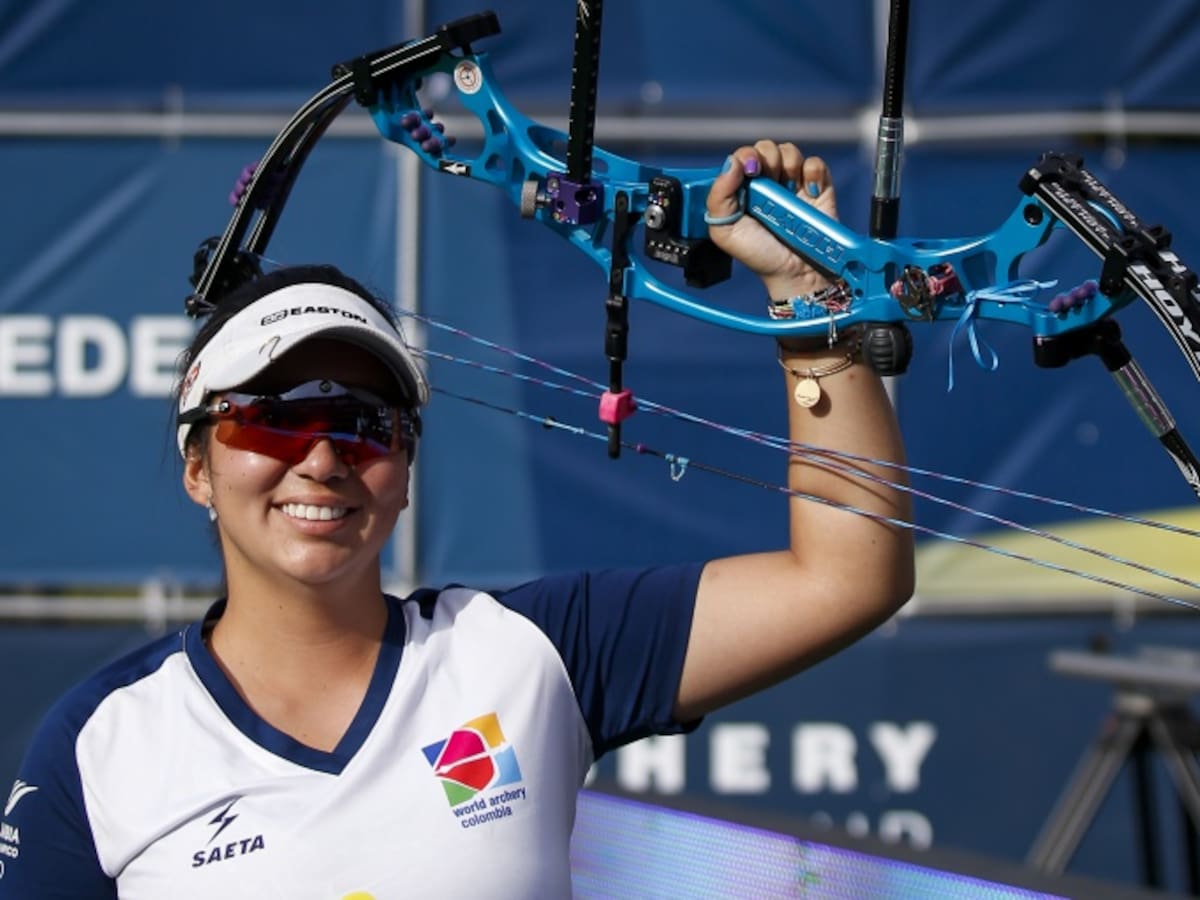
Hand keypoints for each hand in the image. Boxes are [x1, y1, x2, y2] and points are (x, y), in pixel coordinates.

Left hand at [705, 140, 838, 301]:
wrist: (795, 273)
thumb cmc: (759, 255)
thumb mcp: (725, 231)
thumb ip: (718, 196)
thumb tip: (731, 162)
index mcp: (742, 190)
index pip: (742, 158)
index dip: (745, 156)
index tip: (750, 170)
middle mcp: (767, 183)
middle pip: (765, 148)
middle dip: (766, 157)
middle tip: (768, 178)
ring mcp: (792, 183)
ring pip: (789, 151)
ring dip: (788, 162)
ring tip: (787, 188)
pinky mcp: (817, 187)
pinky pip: (815, 163)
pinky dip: (812, 171)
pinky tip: (807, 191)